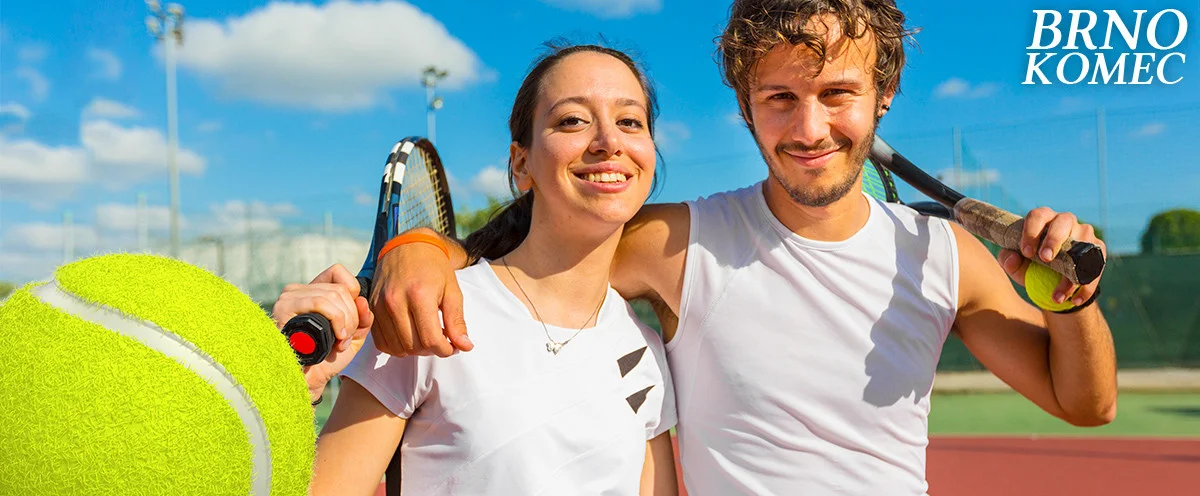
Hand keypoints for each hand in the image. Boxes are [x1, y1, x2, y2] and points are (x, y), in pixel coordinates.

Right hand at [272, 264, 373, 397]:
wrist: (308, 380)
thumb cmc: (327, 358)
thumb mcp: (353, 335)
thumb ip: (363, 317)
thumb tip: (362, 300)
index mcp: (313, 292)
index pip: (338, 272)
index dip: (353, 293)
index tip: (352, 320)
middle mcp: (298, 290)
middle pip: (340, 288)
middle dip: (352, 316)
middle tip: (346, 338)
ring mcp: (289, 297)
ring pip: (333, 295)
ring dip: (345, 322)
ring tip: (341, 342)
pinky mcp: (284, 308)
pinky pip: (320, 303)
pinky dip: (336, 321)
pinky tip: (336, 339)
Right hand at [370, 236, 472, 357]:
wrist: (409, 246)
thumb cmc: (433, 267)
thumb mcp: (452, 290)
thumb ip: (457, 321)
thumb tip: (464, 346)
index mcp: (419, 295)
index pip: (431, 339)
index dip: (445, 350)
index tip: (452, 347)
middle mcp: (395, 301)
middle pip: (414, 346)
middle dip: (432, 350)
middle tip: (441, 339)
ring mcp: (380, 306)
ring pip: (397, 347)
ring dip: (415, 350)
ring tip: (426, 336)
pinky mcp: (372, 310)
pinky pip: (381, 342)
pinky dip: (397, 346)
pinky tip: (410, 336)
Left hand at [997, 207, 1105, 306]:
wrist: (1054, 283)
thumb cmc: (1031, 266)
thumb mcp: (1016, 266)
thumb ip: (1008, 261)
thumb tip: (1013, 258)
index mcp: (1043, 220)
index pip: (1037, 216)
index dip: (1031, 231)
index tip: (1026, 252)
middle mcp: (1065, 221)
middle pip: (1063, 221)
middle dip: (1054, 239)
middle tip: (1044, 259)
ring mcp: (1084, 234)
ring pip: (1082, 245)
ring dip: (1071, 273)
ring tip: (1057, 296)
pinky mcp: (1098, 250)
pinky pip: (1096, 265)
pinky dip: (1086, 285)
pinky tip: (1075, 300)